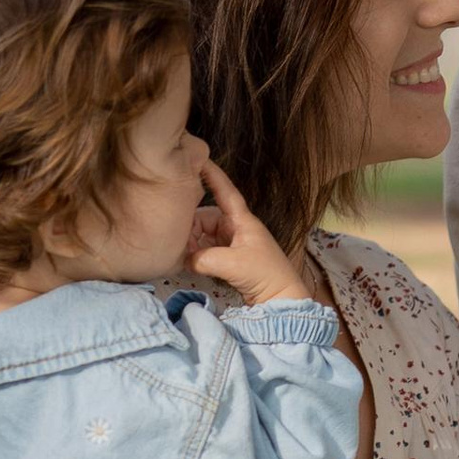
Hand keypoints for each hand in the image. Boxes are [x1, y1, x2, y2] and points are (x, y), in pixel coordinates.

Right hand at [185, 156, 312, 308]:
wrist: (282, 299)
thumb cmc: (265, 275)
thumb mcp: (232, 264)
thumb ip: (204, 258)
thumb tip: (184, 259)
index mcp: (243, 220)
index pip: (225, 191)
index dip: (212, 175)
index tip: (197, 159)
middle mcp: (237, 227)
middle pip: (205, 217)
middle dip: (190, 226)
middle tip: (176, 240)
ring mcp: (233, 243)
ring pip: (203, 234)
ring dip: (191, 242)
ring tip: (179, 252)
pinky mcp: (229, 258)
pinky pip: (206, 249)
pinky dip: (196, 254)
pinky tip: (185, 261)